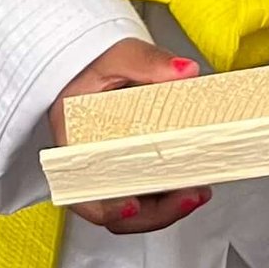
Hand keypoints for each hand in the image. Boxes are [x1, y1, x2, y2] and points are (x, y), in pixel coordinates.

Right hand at [55, 41, 212, 233]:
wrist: (89, 65)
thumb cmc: (92, 65)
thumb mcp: (116, 56)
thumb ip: (147, 62)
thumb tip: (184, 71)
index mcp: (72, 140)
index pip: (82, 187)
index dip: (106, 206)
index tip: (132, 205)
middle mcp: (87, 164)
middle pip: (114, 206)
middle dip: (153, 211)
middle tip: (186, 196)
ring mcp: (108, 170)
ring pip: (132, 206)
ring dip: (165, 208)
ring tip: (197, 192)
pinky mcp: (126, 169)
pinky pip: (143, 193)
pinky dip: (166, 195)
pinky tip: (192, 183)